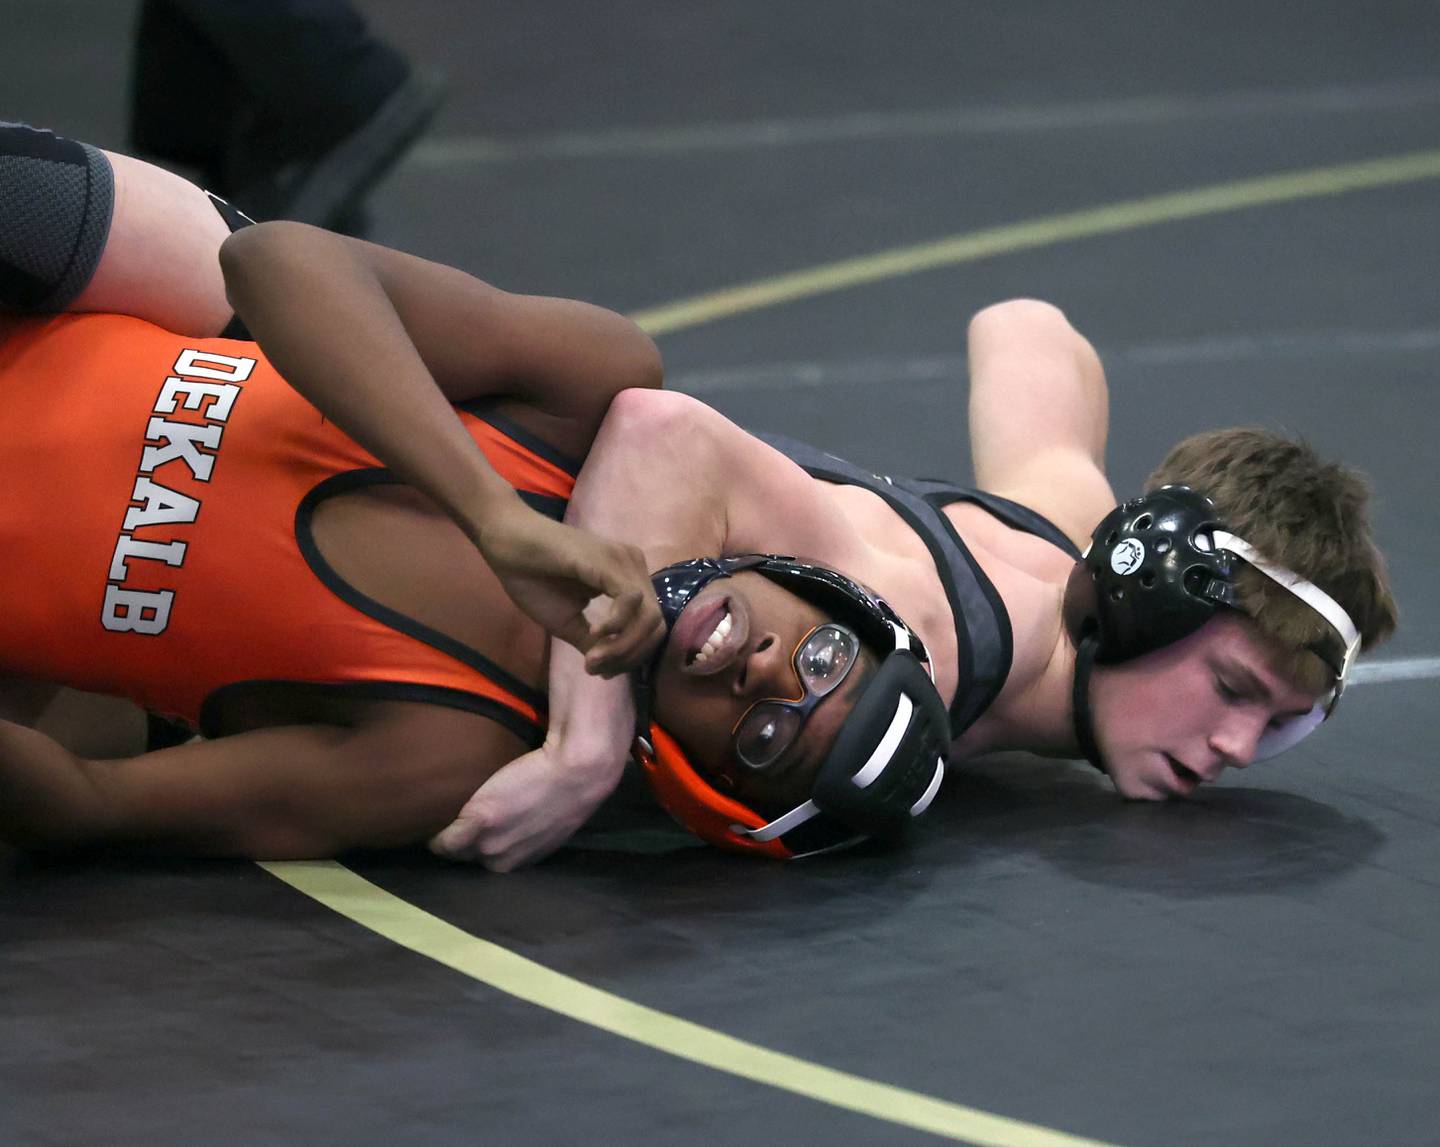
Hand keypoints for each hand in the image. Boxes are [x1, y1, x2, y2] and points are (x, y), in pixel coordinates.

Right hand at [428, 739, 624, 870]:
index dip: (475, 850)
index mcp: (519, 864)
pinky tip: (430, 819)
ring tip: (438, 819)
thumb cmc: (571, 790)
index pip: (484, 866)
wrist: (579, 771)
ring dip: (444, 837)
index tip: (468, 836)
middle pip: (466, 860)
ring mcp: (490, 844)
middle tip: (451, 821)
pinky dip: (434, 834)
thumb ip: (528, 835)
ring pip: (451, 851)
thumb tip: (514, 828)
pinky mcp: (479, 819)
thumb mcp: (549, 825)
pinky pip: (442, 840)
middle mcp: (503, 861)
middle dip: (459, 844)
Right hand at [477, 498, 664, 675]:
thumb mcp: (567, 622)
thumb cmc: (533, 577)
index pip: (651, 627)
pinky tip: (593, 633)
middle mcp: (634, 568)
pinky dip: (616, 625)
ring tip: (593, 657)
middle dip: (629, 656)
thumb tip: (609, 668)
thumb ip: (593, 643)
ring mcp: (625, 562)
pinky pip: (631, 600)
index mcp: (628, 580)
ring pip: (649, 616)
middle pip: (656, 625)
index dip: (631, 656)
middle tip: (596, 667)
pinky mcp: (609, 562)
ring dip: (623, 646)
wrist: (506, 542)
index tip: (600, 671)